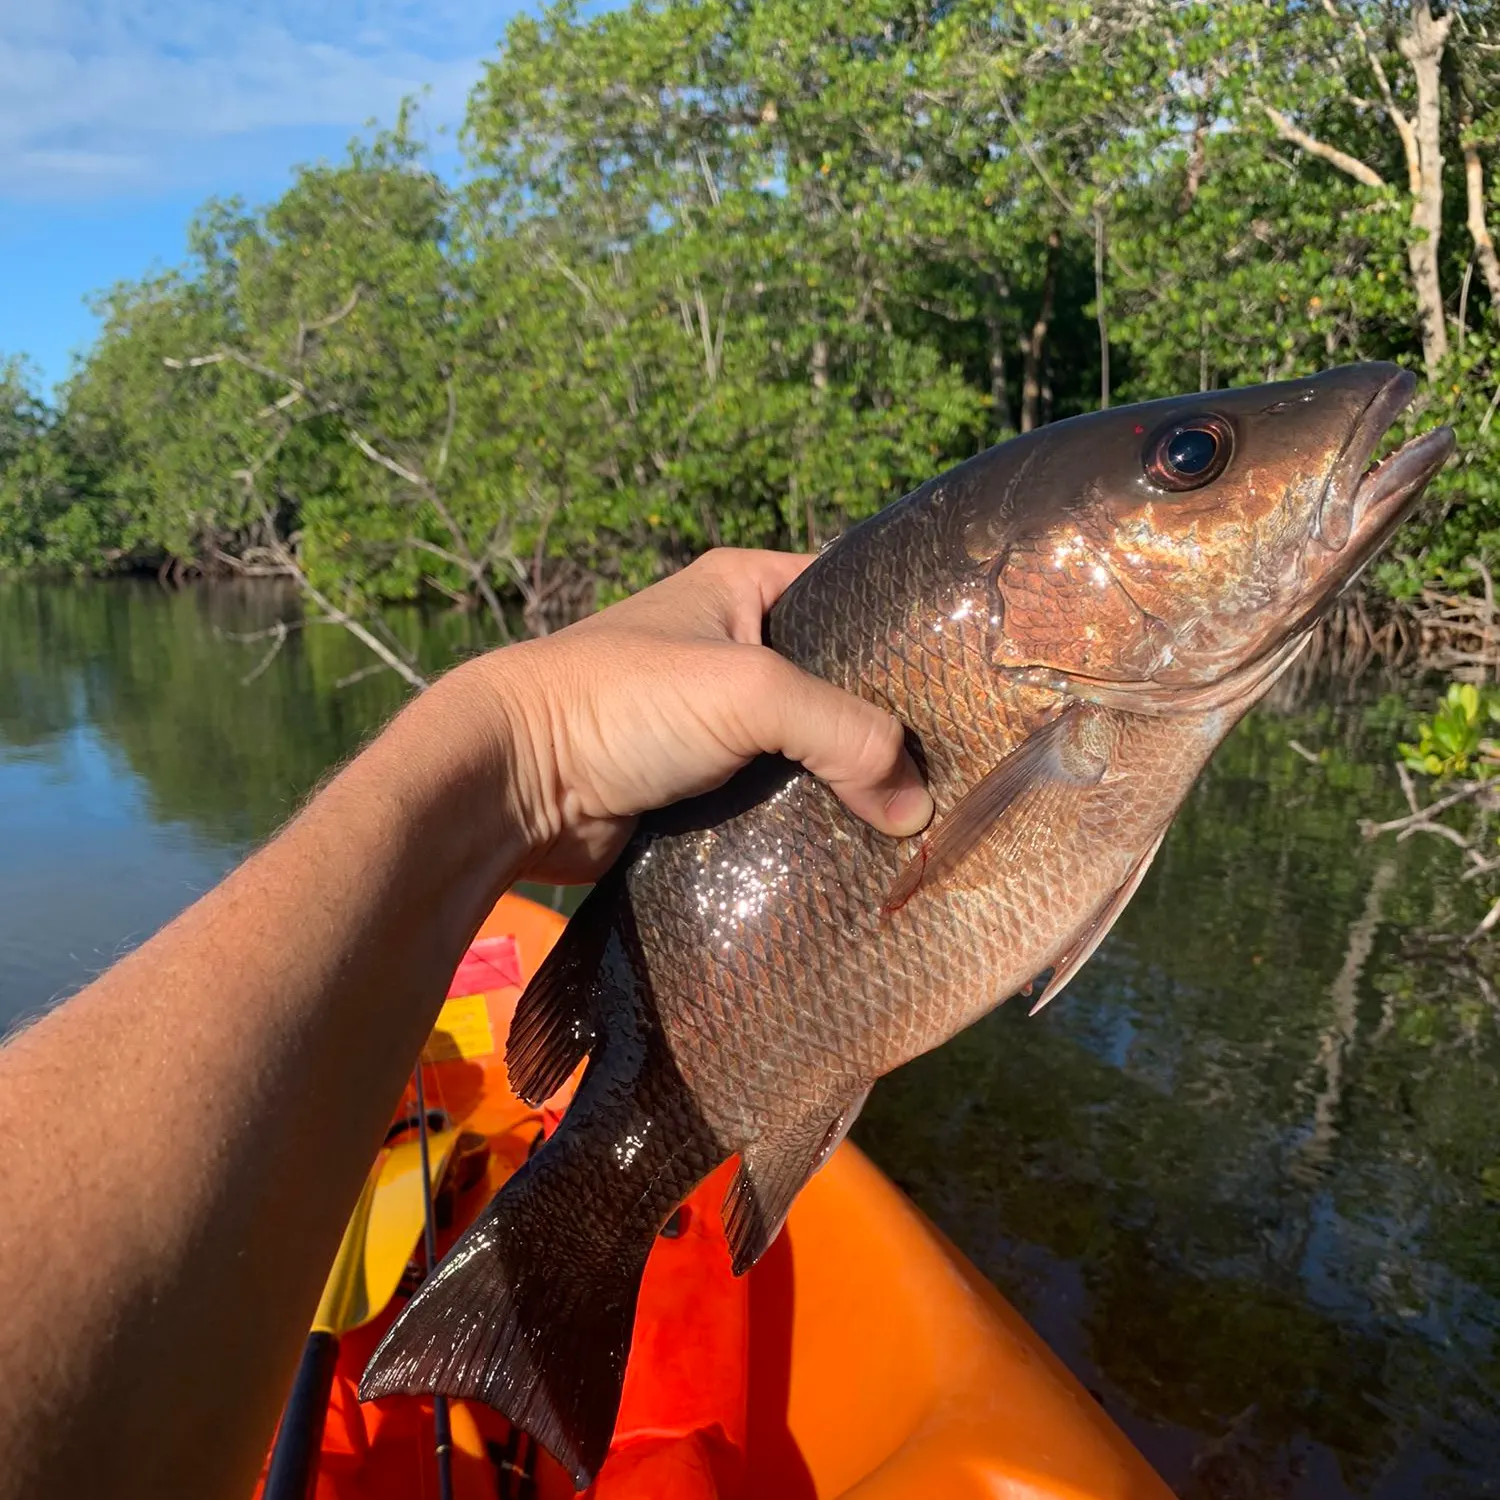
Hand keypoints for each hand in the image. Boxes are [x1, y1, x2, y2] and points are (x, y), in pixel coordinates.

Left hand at [459, 549, 933, 883]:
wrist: (513, 781)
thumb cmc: (620, 702)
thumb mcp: (749, 692)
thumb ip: (843, 733)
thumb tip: (916, 809)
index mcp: (746, 585)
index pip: (857, 599)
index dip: (909, 646)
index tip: (969, 695)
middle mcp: (735, 644)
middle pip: (840, 685)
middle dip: (884, 730)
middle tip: (952, 774)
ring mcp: (717, 718)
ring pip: (811, 749)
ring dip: (847, 785)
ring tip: (916, 822)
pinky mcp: (702, 781)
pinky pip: (776, 797)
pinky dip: (808, 821)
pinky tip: (855, 848)